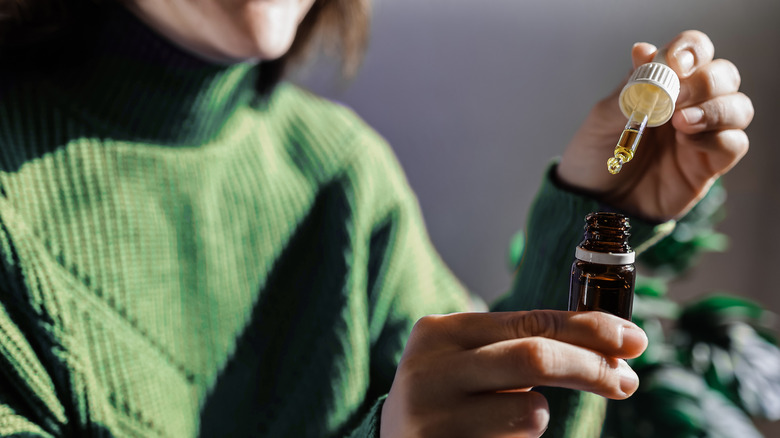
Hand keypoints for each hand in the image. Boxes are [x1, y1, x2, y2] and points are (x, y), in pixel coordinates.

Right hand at [380, 311, 647, 436]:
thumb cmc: (447, 394)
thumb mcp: (469, 357)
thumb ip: (520, 343)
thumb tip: (611, 345)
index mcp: (440, 332)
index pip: (529, 321)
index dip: (588, 329)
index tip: (632, 339)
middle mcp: (431, 371)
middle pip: (535, 358)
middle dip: (591, 367)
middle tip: (625, 380)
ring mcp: (433, 419)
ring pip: (530, 413)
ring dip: (537, 417)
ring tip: (503, 420)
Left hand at [557, 30, 753, 220]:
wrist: (593, 201)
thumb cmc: (596, 156)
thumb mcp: (602, 120)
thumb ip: (629, 89)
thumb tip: (643, 50)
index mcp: (663, 85)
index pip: (694, 53)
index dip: (691, 50)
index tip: (675, 62)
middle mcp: (689, 105)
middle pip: (724, 76)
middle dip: (706, 81)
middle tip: (677, 96)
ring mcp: (702, 135)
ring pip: (738, 107)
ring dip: (716, 108)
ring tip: (681, 122)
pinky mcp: (708, 165)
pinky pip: (734, 144)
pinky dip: (717, 138)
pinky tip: (687, 143)